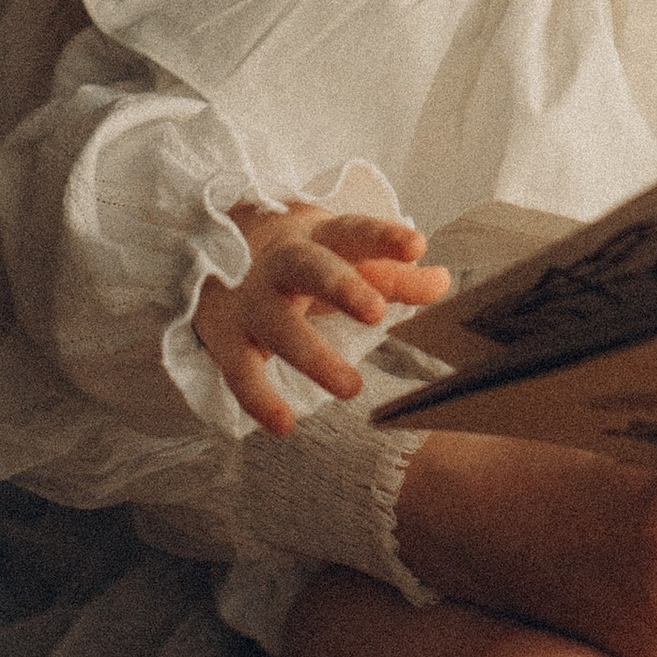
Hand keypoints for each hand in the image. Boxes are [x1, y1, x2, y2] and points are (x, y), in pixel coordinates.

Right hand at [198, 204, 449, 437]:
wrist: (214, 256)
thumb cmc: (303, 262)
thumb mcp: (345, 261)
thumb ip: (394, 276)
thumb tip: (442, 282)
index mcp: (319, 240)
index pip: (354, 232)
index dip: (384, 237)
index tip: (416, 245)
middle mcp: (282, 265)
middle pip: (308, 267)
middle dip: (339, 285)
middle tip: (374, 311)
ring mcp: (251, 300)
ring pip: (276, 324)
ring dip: (312, 355)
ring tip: (351, 387)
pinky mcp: (227, 337)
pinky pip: (239, 370)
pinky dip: (258, 398)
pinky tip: (284, 424)